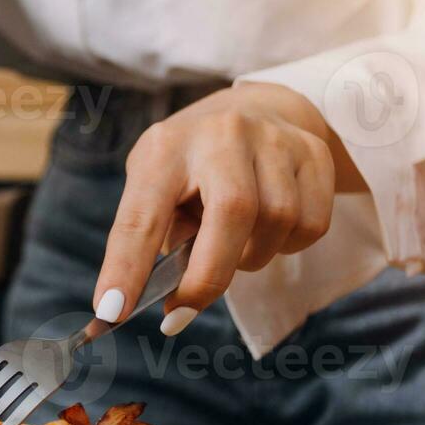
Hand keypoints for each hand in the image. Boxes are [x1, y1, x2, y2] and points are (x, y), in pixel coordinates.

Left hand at [93, 82, 356, 335]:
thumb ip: (158, 234)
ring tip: (233, 245)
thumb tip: (173, 296)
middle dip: (209, 276)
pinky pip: (309, 226)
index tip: (110, 313)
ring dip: (251, 257)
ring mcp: (275, 140)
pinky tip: (269, 230)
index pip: (142, 214)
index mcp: (168, 147)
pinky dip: (288, 246)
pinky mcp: (313, 155)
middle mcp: (223, 134)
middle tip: (185, 307)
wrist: (260, 111)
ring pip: (276, 224)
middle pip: (232, 213)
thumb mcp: (158, 184)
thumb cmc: (194, 165)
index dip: (126, 267)